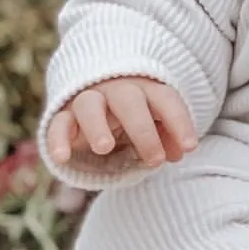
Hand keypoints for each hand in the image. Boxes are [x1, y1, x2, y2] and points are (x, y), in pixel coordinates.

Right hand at [47, 77, 197, 168]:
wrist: (98, 96)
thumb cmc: (134, 115)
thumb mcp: (154, 123)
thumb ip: (167, 136)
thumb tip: (180, 153)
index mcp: (144, 88)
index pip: (165, 99)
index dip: (179, 122)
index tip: (190, 148)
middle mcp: (115, 90)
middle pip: (129, 101)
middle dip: (143, 130)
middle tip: (155, 160)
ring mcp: (87, 101)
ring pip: (89, 105)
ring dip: (97, 126)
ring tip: (105, 148)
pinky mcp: (63, 116)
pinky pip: (57, 124)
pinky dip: (58, 140)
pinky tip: (62, 158)